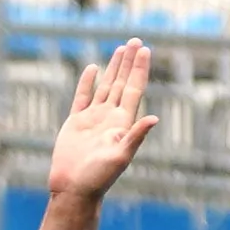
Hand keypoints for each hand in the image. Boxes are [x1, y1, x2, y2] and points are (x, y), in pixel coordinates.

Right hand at [48, 38, 159, 200]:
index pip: (134, 89)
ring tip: (120, 49)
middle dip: (129, 62)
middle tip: (135, 40)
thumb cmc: (99, 177)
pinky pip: (83, 97)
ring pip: (106, 86)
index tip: (145, 50)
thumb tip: (155, 119)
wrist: (74, 189)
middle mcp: (110, 117)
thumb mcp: (121, 156)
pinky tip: (93, 68)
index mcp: (123, 123)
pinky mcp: (76, 122)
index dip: (140, 69)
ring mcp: (93, 118)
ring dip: (114, 68)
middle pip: (123, 83)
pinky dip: (88, 82)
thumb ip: (136, 136)